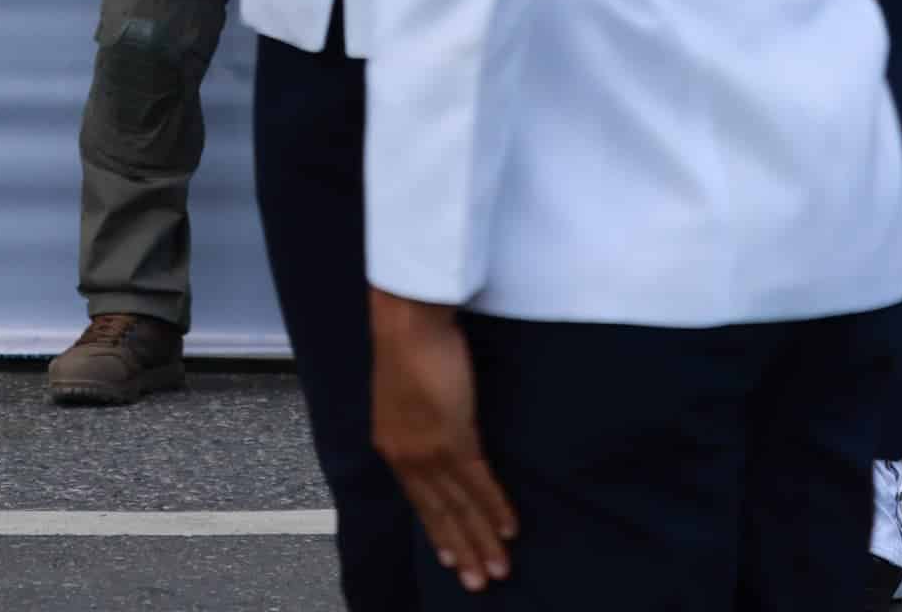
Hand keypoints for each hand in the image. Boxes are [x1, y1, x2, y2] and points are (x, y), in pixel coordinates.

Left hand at [371, 292, 514, 590]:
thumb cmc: (409, 345)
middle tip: (479, 582)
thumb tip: (439, 438)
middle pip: (439, 513)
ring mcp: (430, 450)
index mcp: (393, 447)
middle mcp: (407, 457)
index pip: (419, 501)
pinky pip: (478, 483)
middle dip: (462, 550)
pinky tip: (509, 529)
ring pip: (460, 506)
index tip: (449, 558)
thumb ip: (419, 423)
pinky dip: (495, 508)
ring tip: (500, 568)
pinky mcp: (453, 437)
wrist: (408, 320)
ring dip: (483, 540)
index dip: (437, 532)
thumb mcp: (406, 394)